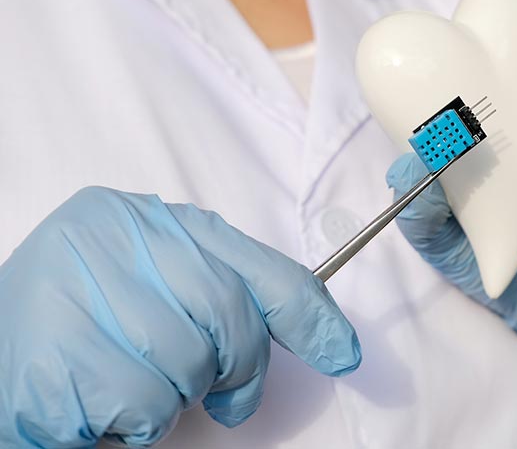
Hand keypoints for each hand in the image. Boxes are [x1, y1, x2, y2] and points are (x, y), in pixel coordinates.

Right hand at [0, 187, 359, 446]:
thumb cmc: (91, 324)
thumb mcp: (163, 288)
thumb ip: (228, 294)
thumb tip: (327, 334)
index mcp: (145, 219)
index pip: (252, 262)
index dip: (306, 311)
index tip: (342, 351)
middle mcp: (107, 237)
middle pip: (229, 315)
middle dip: (238, 367)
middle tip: (224, 393)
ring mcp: (72, 289)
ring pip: (187, 367)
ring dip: (172, 398)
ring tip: (132, 383)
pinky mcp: (48, 354)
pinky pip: (142, 406)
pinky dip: (133, 423)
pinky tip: (98, 402)